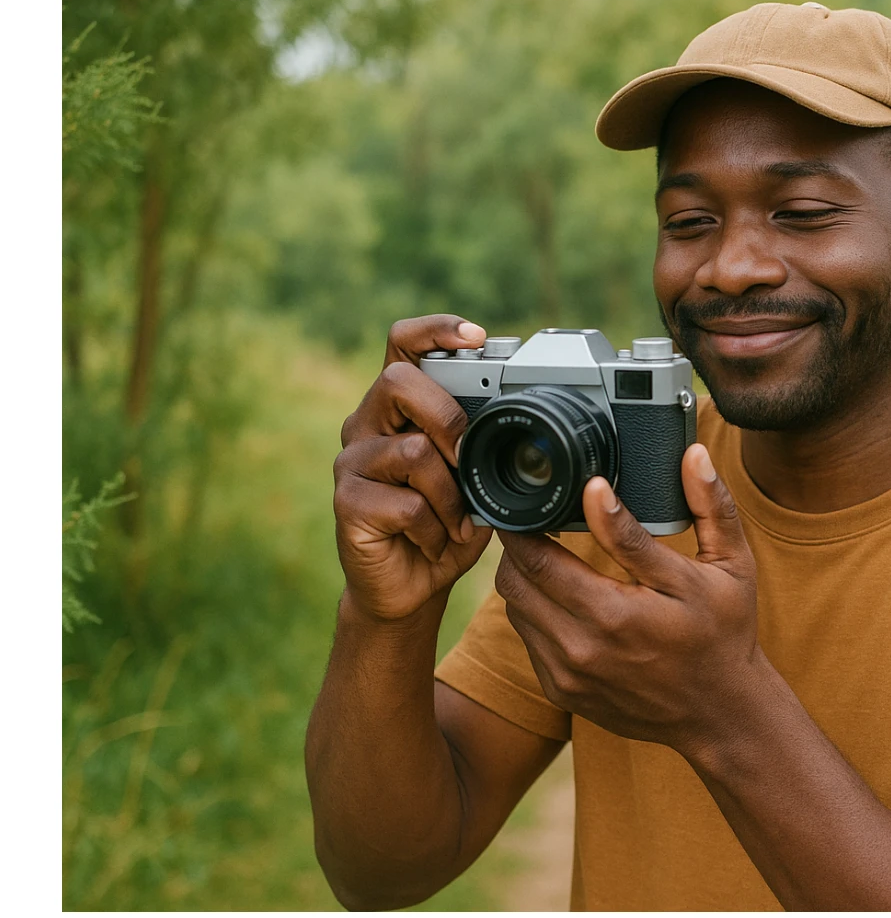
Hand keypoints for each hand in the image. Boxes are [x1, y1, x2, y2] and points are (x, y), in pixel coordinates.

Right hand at [333, 315, 494, 621]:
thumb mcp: (475, 479)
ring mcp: (351, 461)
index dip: (435, 330)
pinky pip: (406, 503)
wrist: (411, 587)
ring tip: (456, 522)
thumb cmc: (445, 526)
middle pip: (399, 381)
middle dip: (448, 417)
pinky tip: (434, 542)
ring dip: (451, 494)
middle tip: (468, 459)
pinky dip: (435, 528)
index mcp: (398, 408)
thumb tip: (517, 419)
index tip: (477, 336)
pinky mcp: (346, 501)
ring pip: (412, 450)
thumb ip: (483, 445)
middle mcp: (367, 424)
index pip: (403, 344)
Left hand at [494, 444, 761, 753]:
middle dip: (519, 540)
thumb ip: (709, 507)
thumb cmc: (725, 632)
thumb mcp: (730, 566)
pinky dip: (535, 607)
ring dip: (524, 573)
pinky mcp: (562, 689)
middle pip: (517, 577)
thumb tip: (694, 454)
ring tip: (545, 548)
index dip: (534, 516)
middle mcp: (588, 645)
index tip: (537, 493)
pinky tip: (561, 592)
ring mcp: (571, 672)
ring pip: (515, 605)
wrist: (721, 714)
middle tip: (532, 514)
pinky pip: (527, 635)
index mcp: (622, 612)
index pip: (546, 554)